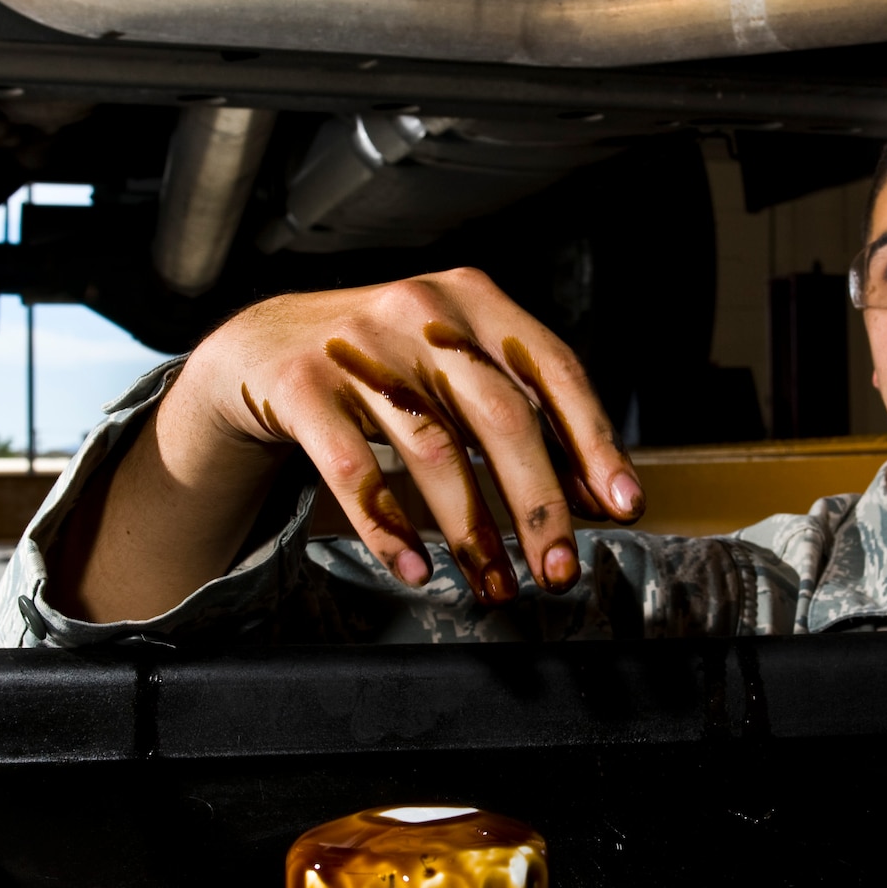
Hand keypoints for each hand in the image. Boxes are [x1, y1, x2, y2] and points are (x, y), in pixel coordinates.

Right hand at [171, 269, 642, 603]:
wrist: (264, 344)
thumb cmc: (384, 363)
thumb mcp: (454, 364)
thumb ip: (521, 411)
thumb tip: (593, 495)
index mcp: (476, 300)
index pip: (554, 369)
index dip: (594, 441)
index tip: (622, 505)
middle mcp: (423, 312)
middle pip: (502, 417)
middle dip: (540, 506)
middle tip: (560, 570)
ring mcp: (360, 346)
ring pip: (433, 451)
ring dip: (472, 533)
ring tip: (497, 587)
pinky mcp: (303, 386)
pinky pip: (353, 472)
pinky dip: (389, 529)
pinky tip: (416, 569)